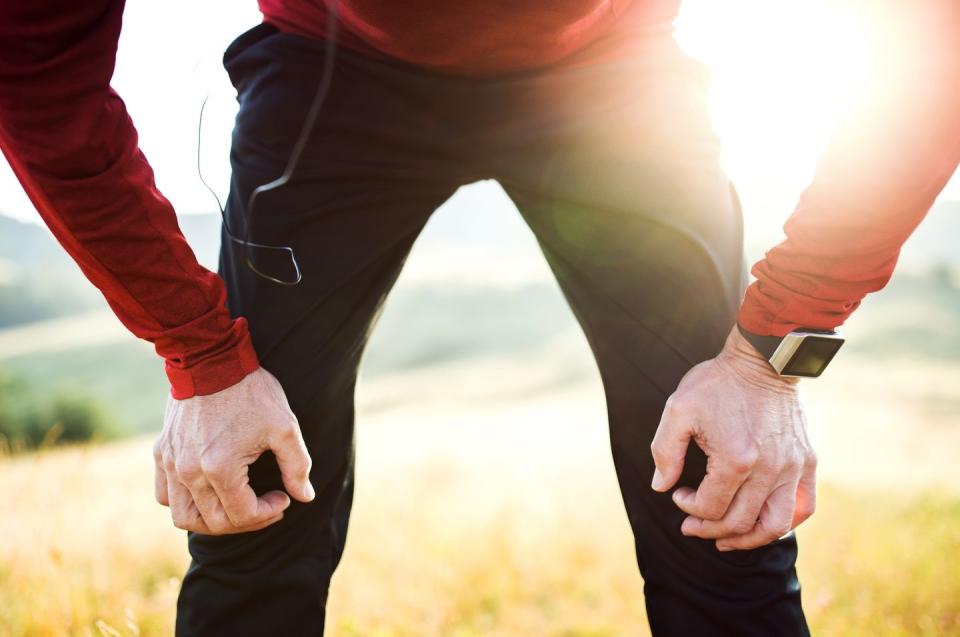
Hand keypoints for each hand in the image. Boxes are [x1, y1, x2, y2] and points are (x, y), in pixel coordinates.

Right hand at [153, 367, 314, 534]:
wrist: (212, 358)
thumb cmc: (251, 391)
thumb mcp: (285, 427)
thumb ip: (297, 466)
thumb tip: (304, 497)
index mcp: (219, 468)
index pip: (242, 515)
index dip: (267, 514)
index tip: (283, 499)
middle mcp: (188, 472)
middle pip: (213, 523)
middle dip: (246, 521)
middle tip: (267, 505)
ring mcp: (170, 463)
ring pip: (183, 517)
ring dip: (212, 520)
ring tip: (237, 506)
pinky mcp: (161, 452)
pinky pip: (165, 495)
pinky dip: (186, 503)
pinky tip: (210, 492)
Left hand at [649, 326, 816, 550]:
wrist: (763, 360)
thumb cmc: (717, 383)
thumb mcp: (678, 409)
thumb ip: (664, 451)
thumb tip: (662, 487)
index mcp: (735, 459)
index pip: (710, 506)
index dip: (688, 507)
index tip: (678, 494)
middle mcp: (769, 469)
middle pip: (739, 521)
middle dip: (709, 528)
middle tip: (691, 525)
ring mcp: (792, 467)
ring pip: (775, 525)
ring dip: (748, 539)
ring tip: (726, 539)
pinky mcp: (807, 461)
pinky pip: (802, 507)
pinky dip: (784, 524)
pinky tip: (762, 525)